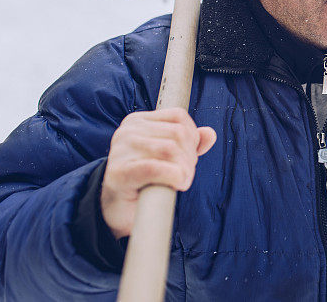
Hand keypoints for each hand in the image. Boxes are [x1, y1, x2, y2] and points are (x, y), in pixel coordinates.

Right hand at [100, 108, 216, 238]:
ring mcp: (120, 150)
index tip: (188, 156)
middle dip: (190, 156)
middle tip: (185, 173)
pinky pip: (156, 168)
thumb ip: (189, 144)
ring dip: (185, 169)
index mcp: (138, 121)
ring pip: (171, 149)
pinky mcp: (119, 173)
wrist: (115, 209)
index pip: (178, 116)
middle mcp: (127, 131)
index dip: (193, 136)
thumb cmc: (144, 180)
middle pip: (178, 133)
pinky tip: (176, 185)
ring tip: (181, 181)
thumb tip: (210, 134)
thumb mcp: (168, 157)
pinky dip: (174, 176)